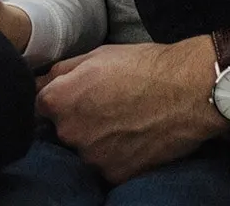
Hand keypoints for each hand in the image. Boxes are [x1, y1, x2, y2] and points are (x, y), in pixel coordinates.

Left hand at [35, 39, 226, 183]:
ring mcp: (92, 157)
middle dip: (80, 120)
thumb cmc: (145, 67)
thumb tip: (41, 80)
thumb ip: (62, 71)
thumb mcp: (97, 55)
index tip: (78, 96)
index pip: (40, 106)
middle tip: (110, 106)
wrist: (189, 91)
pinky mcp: (116, 174)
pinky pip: (109, 165)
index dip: (60, 99)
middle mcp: (69, 133)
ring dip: (100, 139)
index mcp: (58, 101)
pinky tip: (137, 136)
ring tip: (127, 121)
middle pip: (63, 130)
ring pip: (87, 149)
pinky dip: (119, 155)